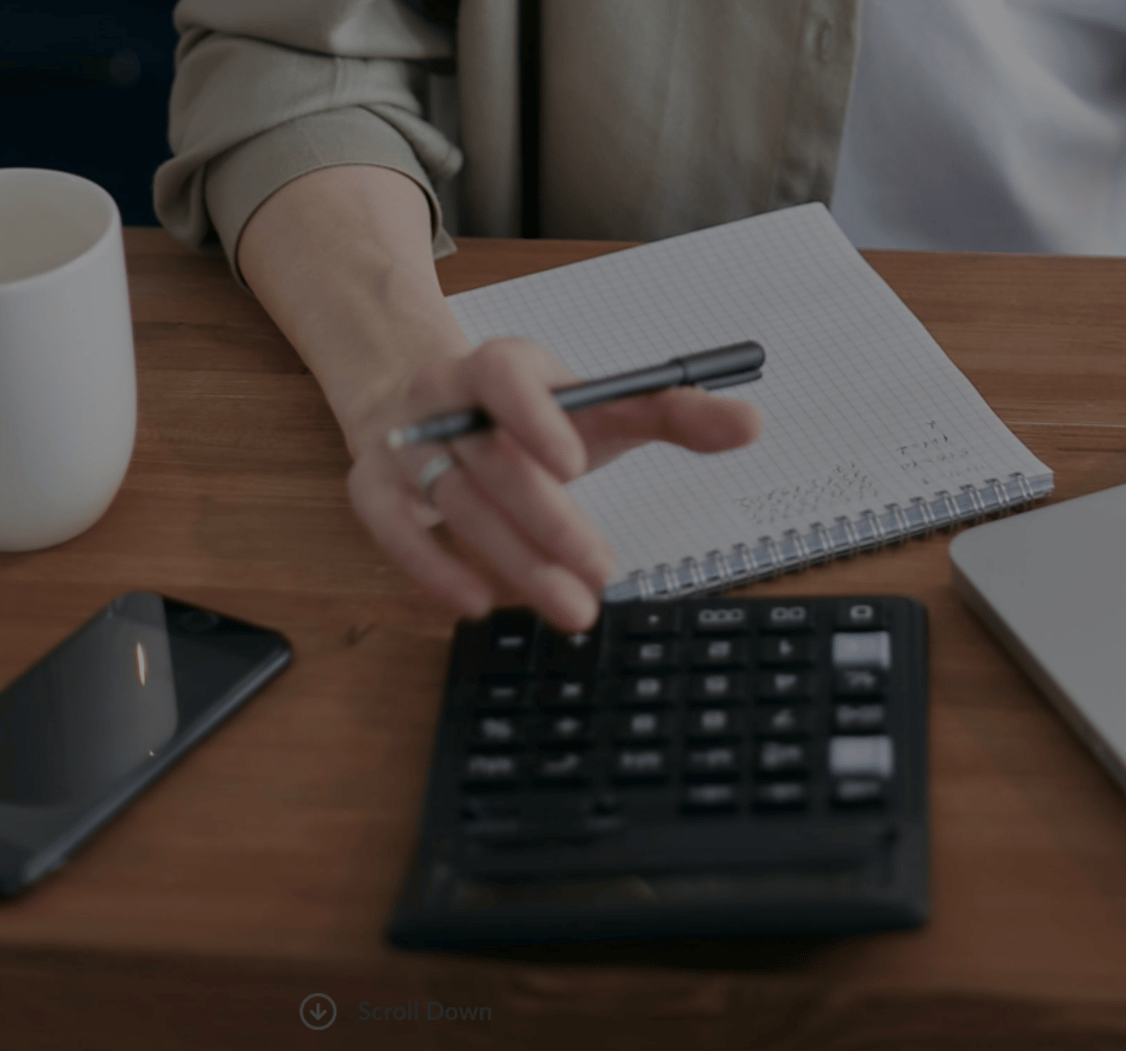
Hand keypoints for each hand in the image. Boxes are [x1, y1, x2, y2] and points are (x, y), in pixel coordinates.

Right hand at [344, 338, 760, 631]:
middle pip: (494, 462)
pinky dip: (432, 568)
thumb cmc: (530, 414)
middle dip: (550, 522)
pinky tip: (478, 604)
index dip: (535, 417)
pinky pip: (393, 530)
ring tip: (572, 607)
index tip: (575, 465)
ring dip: (514, 560)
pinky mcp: (374, 488)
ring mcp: (405, 444)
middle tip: (602, 570)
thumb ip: (674, 413)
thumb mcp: (600, 406)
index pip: (508, 378)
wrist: (428, 402)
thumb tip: (751, 422)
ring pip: (455, 504)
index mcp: (500, 366)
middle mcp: (445, 401)